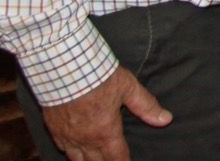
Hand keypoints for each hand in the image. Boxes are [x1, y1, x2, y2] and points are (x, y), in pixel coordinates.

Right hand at [41, 67, 170, 160]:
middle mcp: (86, 139)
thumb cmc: (98, 76)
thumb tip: (166, 119)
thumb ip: (146, 106)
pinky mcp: (53, 129)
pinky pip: (62, 148)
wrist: (64, 68)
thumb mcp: (128, 87)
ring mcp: (68, 136)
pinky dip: (70, 153)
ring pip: (76, 160)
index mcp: (106, 132)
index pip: (117, 158)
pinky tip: (73, 153)